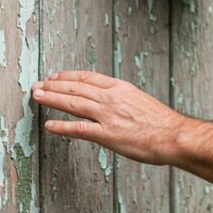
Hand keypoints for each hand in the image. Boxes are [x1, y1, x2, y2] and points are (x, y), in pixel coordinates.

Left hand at [31, 70, 212, 191]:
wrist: (175, 136)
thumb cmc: (163, 124)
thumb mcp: (142, 102)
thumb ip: (124, 101)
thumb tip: (113, 104)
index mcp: (121, 88)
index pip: (88, 77)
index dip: (68, 76)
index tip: (55, 76)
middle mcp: (111, 98)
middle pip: (76, 87)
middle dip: (54, 85)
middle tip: (37, 85)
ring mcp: (108, 115)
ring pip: (73, 103)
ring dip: (52, 99)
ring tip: (37, 97)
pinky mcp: (107, 134)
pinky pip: (78, 129)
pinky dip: (61, 126)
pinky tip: (49, 126)